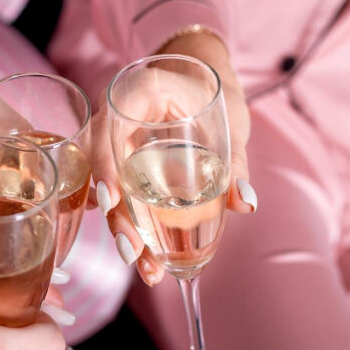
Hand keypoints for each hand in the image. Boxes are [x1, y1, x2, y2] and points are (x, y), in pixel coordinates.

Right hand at [90, 31, 255, 285]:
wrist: (205, 84)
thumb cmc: (217, 95)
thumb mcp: (230, 123)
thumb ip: (235, 164)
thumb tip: (245, 203)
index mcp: (139, 92)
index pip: (109, 127)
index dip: (106, 165)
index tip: (113, 201)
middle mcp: (117, 116)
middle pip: (104, 168)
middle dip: (117, 214)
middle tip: (133, 251)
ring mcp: (115, 141)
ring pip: (109, 189)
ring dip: (123, 228)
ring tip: (145, 266)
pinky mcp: (121, 163)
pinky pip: (118, 193)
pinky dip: (129, 222)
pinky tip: (142, 254)